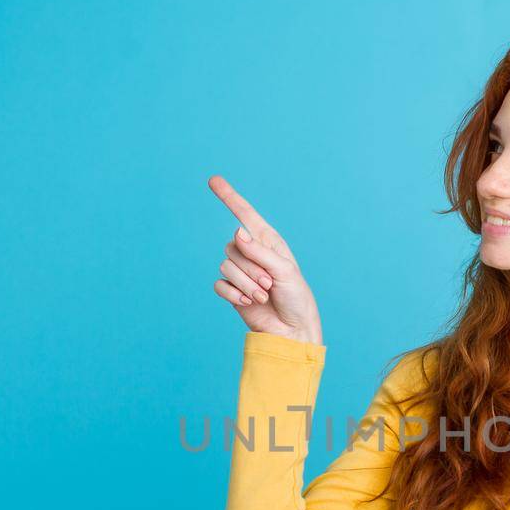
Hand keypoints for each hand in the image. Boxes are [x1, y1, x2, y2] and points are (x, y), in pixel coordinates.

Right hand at [206, 174, 323, 343]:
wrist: (292, 330)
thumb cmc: (296, 297)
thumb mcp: (284, 270)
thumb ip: (260, 252)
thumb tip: (237, 232)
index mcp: (268, 241)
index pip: (244, 214)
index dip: (229, 197)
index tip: (213, 180)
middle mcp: (252, 253)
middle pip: (233, 247)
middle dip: (251, 268)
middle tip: (270, 284)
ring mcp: (241, 272)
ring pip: (226, 266)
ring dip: (246, 284)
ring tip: (264, 296)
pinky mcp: (232, 290)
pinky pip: (220, 284)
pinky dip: (234, 295)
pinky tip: (249, 303)